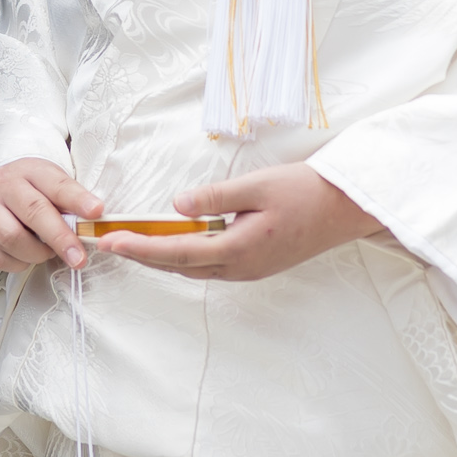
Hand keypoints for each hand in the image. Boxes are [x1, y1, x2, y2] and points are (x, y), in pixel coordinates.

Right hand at [0, 157, 104, 274]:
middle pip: (33, 212)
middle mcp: (3, 184)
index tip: (96, 212)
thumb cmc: (30, 191)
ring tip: (45, 253)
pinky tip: (24, 256)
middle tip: (78, 258)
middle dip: (60, 238)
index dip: (77, 199)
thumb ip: (70, 202)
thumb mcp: (51, 185)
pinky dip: (16, 263)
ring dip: (36, 254)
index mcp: (30, 170)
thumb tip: (95, 225)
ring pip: (12, 238)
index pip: (56, 184)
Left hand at [91, 164, 382, 283]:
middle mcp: (241, 267)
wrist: (347, 209)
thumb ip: (215, 197)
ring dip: (162, 258)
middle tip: (109, 244)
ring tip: (132, 244)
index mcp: (239, 249)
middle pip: (180, 266)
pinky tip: (174, 244)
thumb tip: (177, 203)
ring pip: (195, 268)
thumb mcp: (258, 186)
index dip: (141, 248)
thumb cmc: (306, 192)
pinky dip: (185, 256)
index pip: (177, 251)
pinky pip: (211, 265)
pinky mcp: (256, 264)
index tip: (112, 243)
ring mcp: (250, 270)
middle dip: (142, 255)